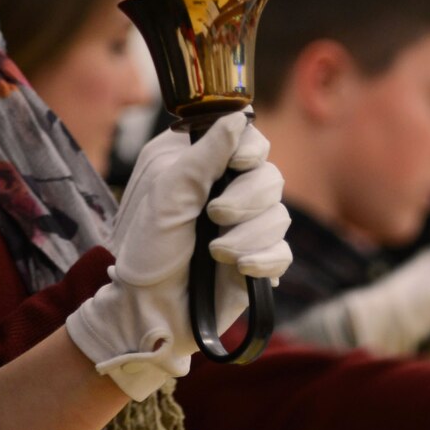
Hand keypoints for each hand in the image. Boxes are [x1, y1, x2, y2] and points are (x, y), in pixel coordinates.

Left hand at [65, 115, 292, 399]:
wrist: (149, 310)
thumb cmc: (146, 251)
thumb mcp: (167, 194)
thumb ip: (204, 156)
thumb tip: (237, 119)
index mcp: (200, 167)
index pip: (247, 142)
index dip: (250, 149)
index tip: (240, 162)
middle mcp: (226, 193)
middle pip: (270, 177)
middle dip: (247, 198)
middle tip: (215, 216)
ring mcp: (244, 228)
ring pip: (280, 216)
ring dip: (249, 235)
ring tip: (217, 253)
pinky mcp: (257, 261)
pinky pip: (283, 252)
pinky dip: (264, 259)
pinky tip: (239, 269)